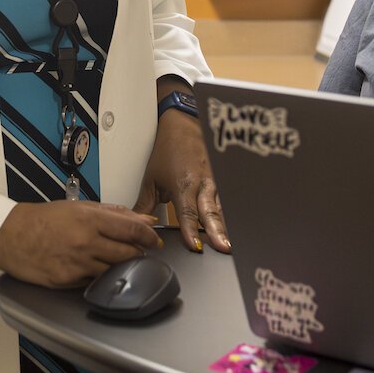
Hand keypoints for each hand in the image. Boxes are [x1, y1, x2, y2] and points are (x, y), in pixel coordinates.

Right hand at [0, 201, 160, 288]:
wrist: (10, 236)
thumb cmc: (43, 219)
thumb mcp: (79, 207)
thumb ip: (114, 213)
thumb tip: (143, 218)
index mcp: (91, 220)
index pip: (133, 229)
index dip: (149, 236)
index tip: (154, 240)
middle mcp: (87, 242)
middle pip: (128, 253)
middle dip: (139, 254)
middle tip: (141, 252)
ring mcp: (77, 264)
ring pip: (113, 271)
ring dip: (120, 268)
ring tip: (115, 261)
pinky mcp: (67, 281)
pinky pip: (93, 282)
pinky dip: (98, 277)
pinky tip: (94, 270)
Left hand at [132, 107, 230, 254]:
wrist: (183, 125)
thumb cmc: (168, 150)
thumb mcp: (151, 178)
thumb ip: (145, 204)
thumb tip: (139, 224)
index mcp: (183, 184)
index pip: (187, 213)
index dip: (191, 231)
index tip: (195, 246)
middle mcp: (202, 184)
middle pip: (210, 212)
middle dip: (217, 231)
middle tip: (223, 247)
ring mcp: (214, 182)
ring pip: (222, 208)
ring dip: (225, 226)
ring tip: (230, 243)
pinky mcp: (221, 180)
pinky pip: (226, 201)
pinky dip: (229, 215)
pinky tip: (234, 228)